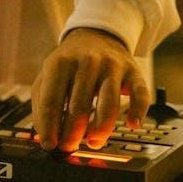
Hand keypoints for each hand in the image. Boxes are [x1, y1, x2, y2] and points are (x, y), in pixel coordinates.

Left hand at [31, 28, 150, 151]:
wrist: (97, 34)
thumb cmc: (70, 62)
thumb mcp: (48, 73)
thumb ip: (42, 102)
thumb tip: (44, 134)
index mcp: (61, 63)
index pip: (51, 101)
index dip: (49, 127)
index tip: (49, 144)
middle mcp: (88, 62)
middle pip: (79, 106)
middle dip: (73, 133)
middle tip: (70, 147)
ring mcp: (112, 66)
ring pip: (109, 104)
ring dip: (101, 129)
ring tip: (94, 142)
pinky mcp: (133, 71)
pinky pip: (140, 94)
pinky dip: (137, 111)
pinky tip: (132, 124)